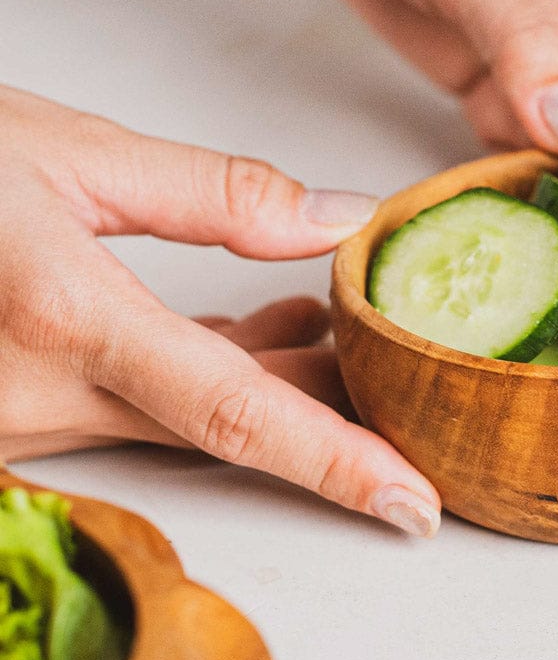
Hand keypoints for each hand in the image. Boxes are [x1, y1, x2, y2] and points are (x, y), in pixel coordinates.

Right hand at [0, 85, 439, 536]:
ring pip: (188, 420)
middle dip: (328, 404)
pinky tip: (261, 331)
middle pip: (229, 425)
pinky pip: (139, 410)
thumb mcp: (69, 152)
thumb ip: (216, 194)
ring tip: (332, 326)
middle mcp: (38, 396)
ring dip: (273, 380)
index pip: (237, 415)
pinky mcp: (17, 414)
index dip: (338, 466)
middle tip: (401, 372)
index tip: (416, 507)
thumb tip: (337, 218)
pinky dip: (211, 377)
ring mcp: (21, 418)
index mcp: (65, 320)